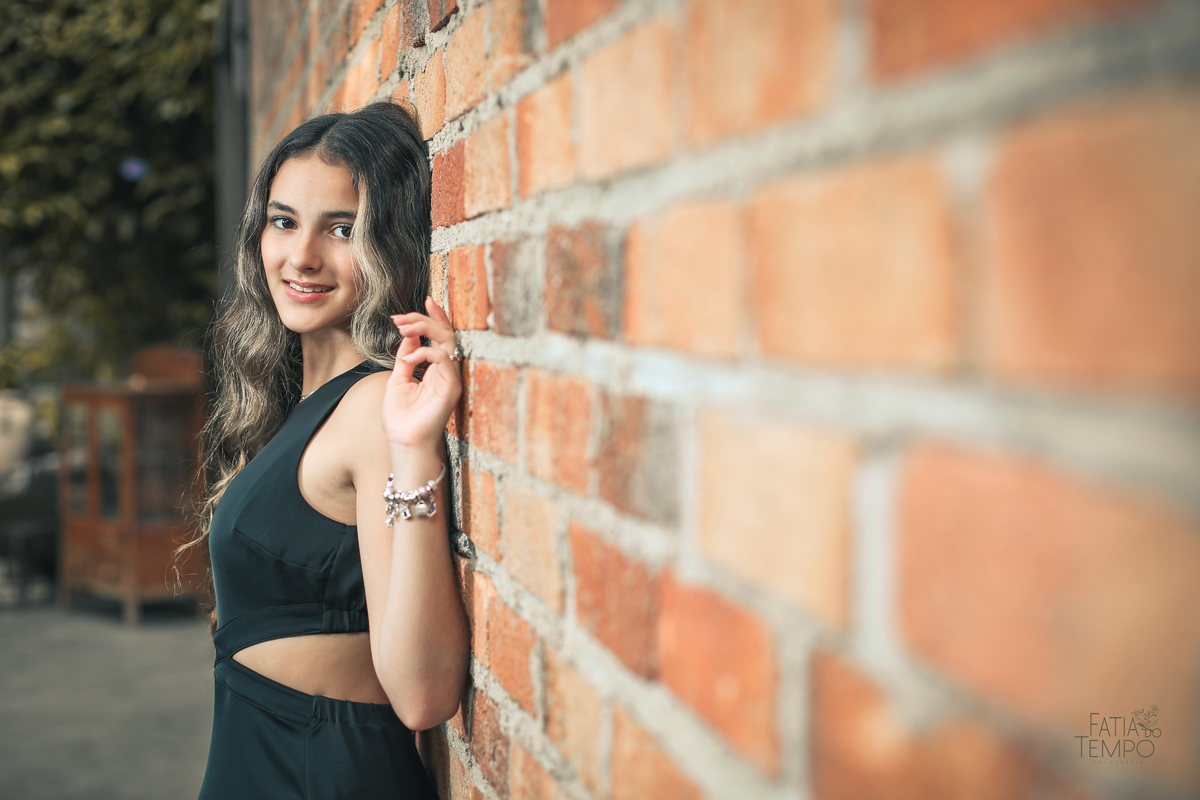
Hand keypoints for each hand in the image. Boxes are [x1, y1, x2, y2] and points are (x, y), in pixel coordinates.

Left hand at [384, 297, 462, 449]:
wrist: (404, 442)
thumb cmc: (402, 417)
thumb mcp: (398, 379)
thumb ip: (406, 356)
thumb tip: (410, 334)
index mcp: (436, 368)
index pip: (440, 336)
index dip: (433, 317)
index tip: (421, 301)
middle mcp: (447, 371)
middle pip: (445, 333)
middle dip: (423, 319)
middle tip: (400, 318)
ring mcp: (451, 378)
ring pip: (447, 340)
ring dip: (425, 328)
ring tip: (403, 327)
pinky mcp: (452, 387)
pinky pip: (443, 359)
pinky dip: (425, 352)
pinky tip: (408, 357)